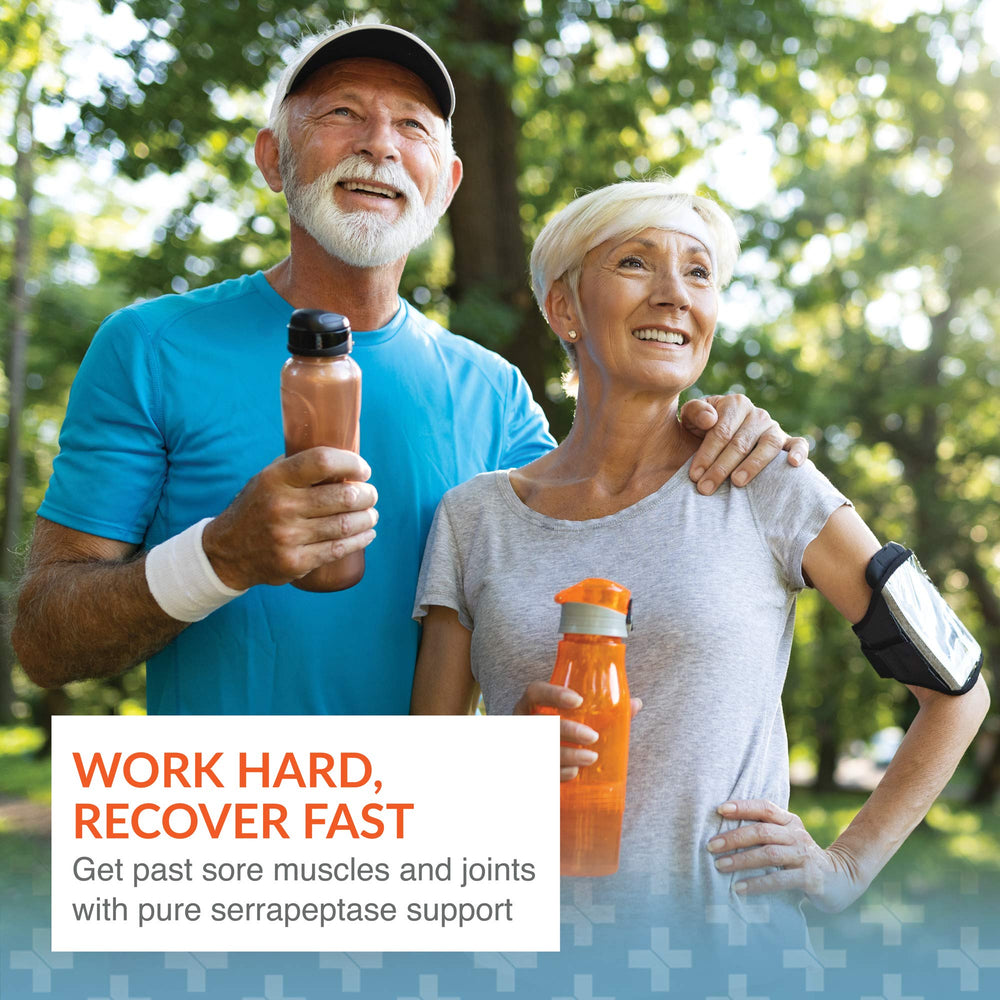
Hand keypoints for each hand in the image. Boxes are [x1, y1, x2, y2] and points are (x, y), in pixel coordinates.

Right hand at [202, 447, 377, 589]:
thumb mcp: (268, 478)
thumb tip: (342, 455)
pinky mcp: (295, 563)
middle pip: (343, 497)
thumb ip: (299, 466)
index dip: (351, 464)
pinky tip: (367, 533)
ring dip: (367, 518)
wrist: (226, 551)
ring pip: (345, 525)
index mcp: (275, 479)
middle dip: (366, 495)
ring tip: (371, 514)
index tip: (363, 469)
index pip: (322, 462)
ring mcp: (288, 537)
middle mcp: (282, 507)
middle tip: (371, 494)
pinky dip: (360, 540)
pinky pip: (338, 549)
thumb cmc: (258, 506)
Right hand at [514, 681, 640, 781]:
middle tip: (593, 736)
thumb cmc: (560, 736)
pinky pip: (538, 773)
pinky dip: (557, 774)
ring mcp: (519, 748)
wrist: (538, 765)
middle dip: (566, 730)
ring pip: (539, 751)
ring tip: (591, 757)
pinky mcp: (524, 771)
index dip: (554, 694)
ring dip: (566, 755)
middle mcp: (520, 725)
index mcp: (529, 706)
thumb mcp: (573, 721)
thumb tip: (636, 703)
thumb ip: (602, 712)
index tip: (579, 700)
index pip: (534, 692)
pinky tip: (573, 774)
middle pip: (538, 724)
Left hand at [679, 395, 809, 495]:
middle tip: (706, 488)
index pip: (721, 431)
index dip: (706, 454)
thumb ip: (695, 413)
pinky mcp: (787, 441)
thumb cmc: (701, 430)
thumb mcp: (691, 419)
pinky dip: (799, 452)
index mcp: (735, 404)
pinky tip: (793, 464)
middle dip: (721, 468)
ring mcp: (773, 428)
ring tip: (737, 483)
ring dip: (752, 465)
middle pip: (741, 443)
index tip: (694, 476)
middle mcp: (757, 414)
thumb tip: (710, 419)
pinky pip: (798, 444)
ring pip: (768, 445)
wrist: (712, 439)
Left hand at [707, 799, 867, 912]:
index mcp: (789, 821)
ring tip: (719, 866)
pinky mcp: (810, 878)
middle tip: (711, 846)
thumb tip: (723, 831)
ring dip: (741, 860)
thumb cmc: (801, 856)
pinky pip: (780, 880)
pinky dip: (757, 883)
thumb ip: (764, 831)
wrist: (841, 878)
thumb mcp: (786, 838)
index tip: (719, 810)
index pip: (765, 807)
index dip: (742, 807)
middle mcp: (797, 835)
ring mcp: (804, 856)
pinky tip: (739, 888)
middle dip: (734, 838)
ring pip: (769, 854)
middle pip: (762, 831)